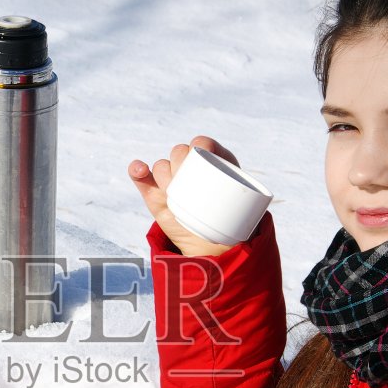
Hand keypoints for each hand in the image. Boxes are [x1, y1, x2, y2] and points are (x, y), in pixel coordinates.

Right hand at [128, 136, 240, 257]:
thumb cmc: (228, 224)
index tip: (203, 158)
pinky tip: (140, 169)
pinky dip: (137, 170)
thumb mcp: (241, 211)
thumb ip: (246, 207)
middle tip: (186, 181)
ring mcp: (171, 179)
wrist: (209, 244)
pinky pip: (141, 175)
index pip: (203, 144)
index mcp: (213, 162)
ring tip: (170, 191)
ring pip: (161, 166)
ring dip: (164, 174)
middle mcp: (189, 167)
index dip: (201, 146)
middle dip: (179, 161)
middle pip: (179, 152)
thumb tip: (249, 215)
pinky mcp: (154, 192)